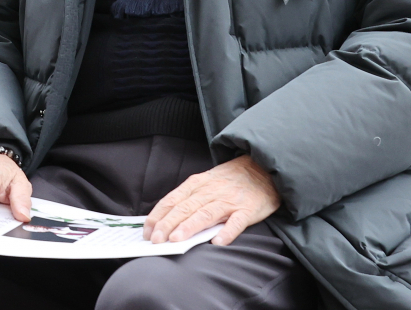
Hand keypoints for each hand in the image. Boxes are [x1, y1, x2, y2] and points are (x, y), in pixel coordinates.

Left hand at [143, 155, 279, 246]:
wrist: (263, 168)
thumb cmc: (230, 180)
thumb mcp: (206, 182)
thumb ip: (189, 199)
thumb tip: (165, 220)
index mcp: (197, 184)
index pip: (172, 200)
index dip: (158, 216)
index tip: (146, 231)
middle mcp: (210, 191)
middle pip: (185, 208)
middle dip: (168, 224)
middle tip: (156, 240)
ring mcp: (229, 200)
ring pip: (206, 214)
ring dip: (190, 227)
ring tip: (177, 240)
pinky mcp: (248, 210)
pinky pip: (236, 222)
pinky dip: (227, 232)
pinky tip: (217, 242)